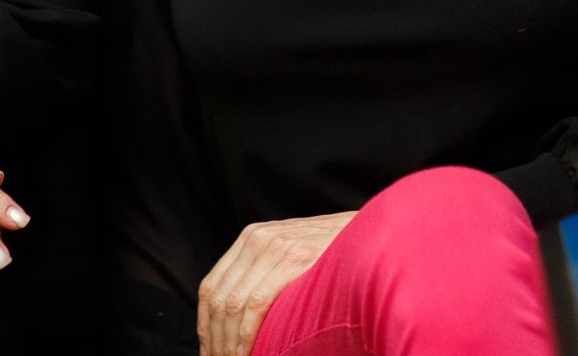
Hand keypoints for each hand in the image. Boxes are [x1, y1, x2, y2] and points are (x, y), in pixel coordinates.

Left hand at [198, 212, 353, 355]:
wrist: (371, 234)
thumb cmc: (335, 254)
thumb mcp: (291, 253)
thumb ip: (265, 272)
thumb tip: (242, 313)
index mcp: (251, 238)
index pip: (211, 285)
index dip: (206, 324)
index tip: (209, 350)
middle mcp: (257, 239)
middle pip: (219, 297)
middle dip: (215, 338)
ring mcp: (274, 247)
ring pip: (233, 303)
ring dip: (228, 341)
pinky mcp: (293, 259)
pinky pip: (256, 303)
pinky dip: (247, 333)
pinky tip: (247, 352)